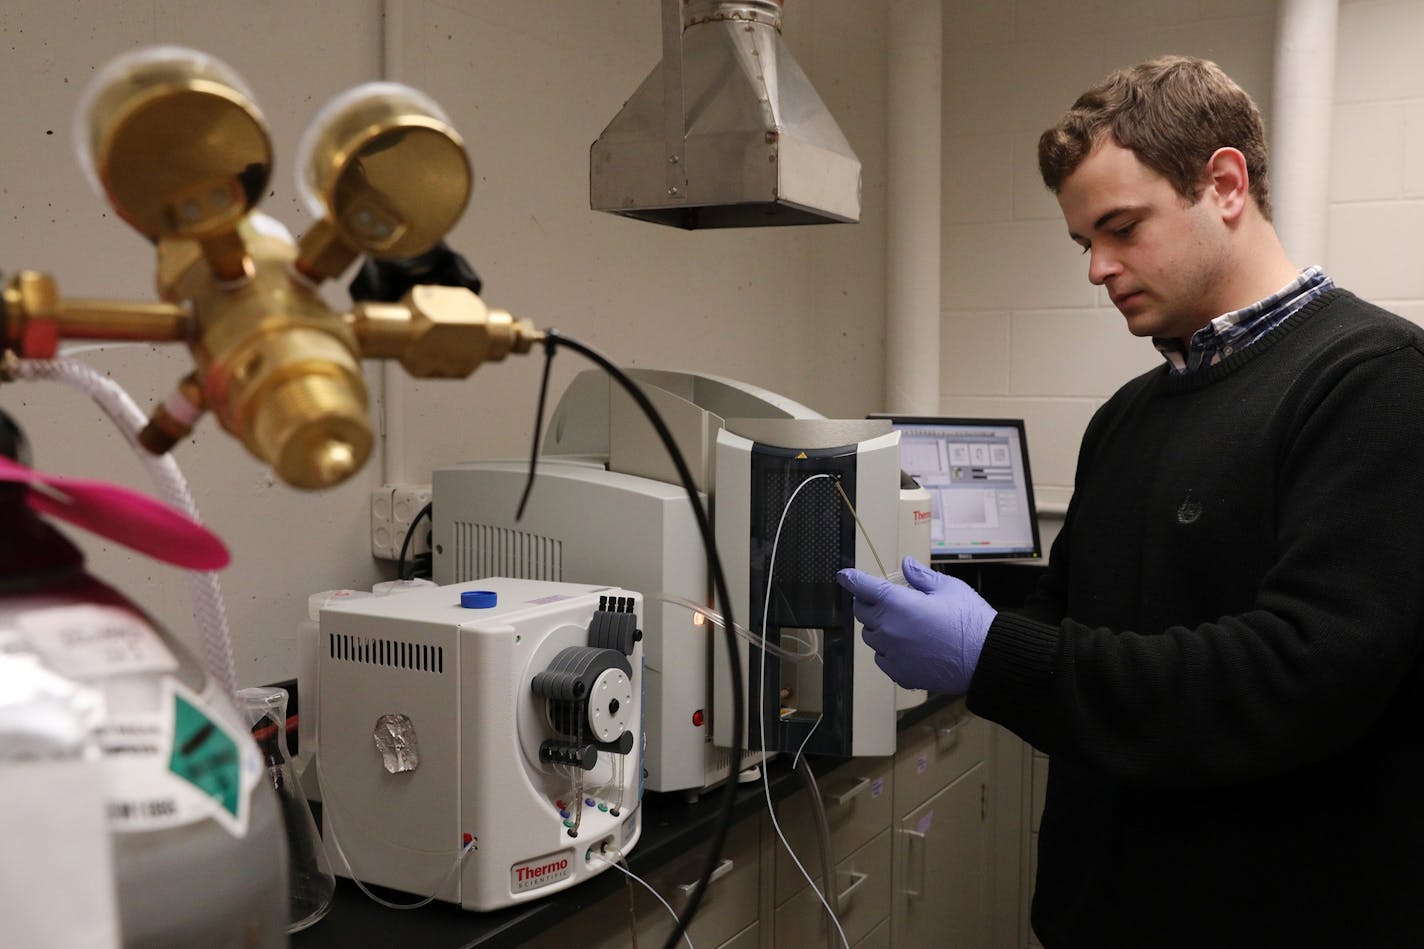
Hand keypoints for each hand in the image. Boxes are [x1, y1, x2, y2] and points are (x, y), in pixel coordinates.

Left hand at [835, 556, 995, 693]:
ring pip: (871, 637)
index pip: (863, 588)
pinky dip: (888, 651)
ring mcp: (892, 654)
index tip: (845, 576)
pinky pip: (883, 659)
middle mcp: (889, 629)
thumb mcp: (948, 588)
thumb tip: (906, 564)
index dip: (852, 579)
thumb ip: (921, 577)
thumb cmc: (971, 622)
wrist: (986, 659)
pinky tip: (907, 647)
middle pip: (862, 613)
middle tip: (884, 600)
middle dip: (868, 603)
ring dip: (879, 628)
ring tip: (902, 625)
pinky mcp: (900, 673)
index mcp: (898, 604)